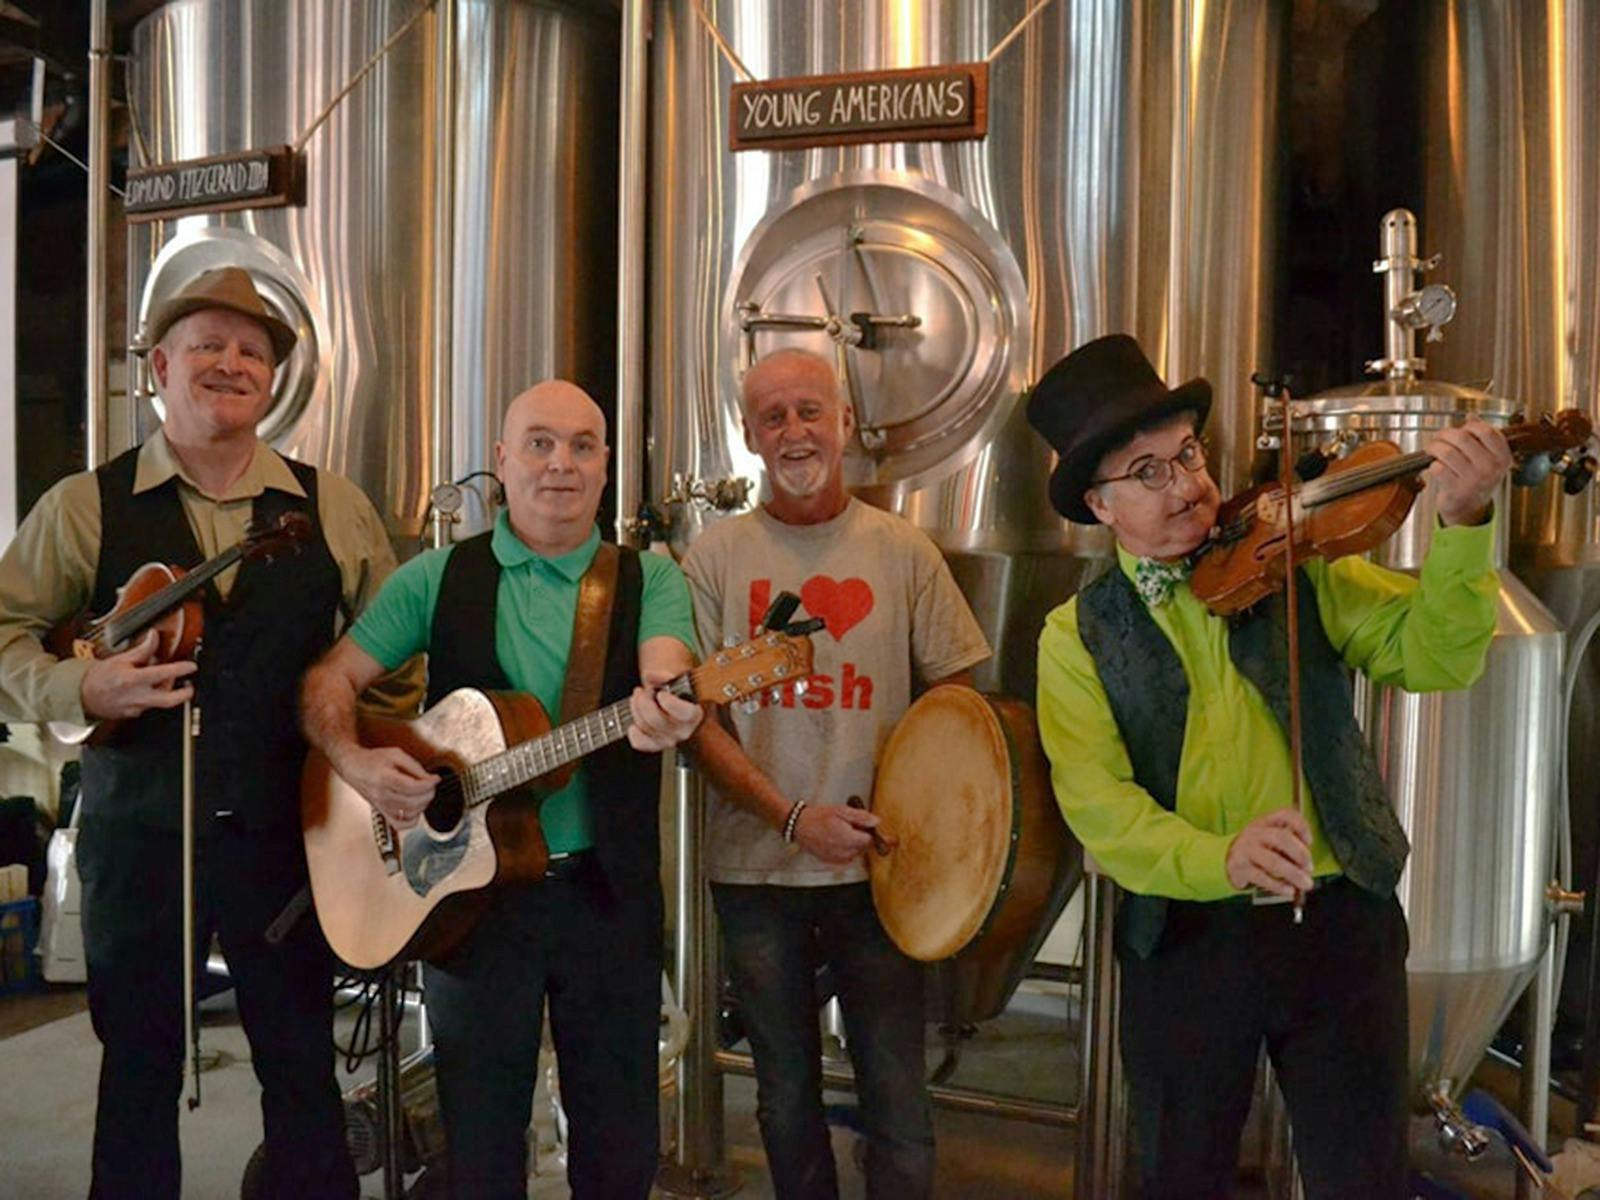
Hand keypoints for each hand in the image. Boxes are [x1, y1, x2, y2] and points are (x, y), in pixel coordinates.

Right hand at [79, 631, 197, 720]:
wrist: (80, 696)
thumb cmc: (97, 678)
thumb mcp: (120, 659)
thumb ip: (141, 650)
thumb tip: (154, 637)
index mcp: (132, 680)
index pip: (163, 674)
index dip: (180, 669)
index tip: (191, 666)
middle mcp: (136, 696)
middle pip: (169, 700)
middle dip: (184, 694)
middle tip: (190, 685)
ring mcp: (135, 708)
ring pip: (159, 702)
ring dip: (166, 692)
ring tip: (164, 681)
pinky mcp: (133, 715)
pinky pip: (149, 706)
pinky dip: (153, 697)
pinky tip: (149, 690)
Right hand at [331, 745, 438, 828]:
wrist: (354, 768)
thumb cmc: (373, 760)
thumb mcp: (396, 754)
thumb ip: (414, 766)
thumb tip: (430, 779)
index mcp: (384, 778)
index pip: (411, 787)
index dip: (428, 784)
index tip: (436, 779)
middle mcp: (381, 795)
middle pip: (412, 803)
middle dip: (428, 794)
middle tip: (431, 786)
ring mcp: (381, 807)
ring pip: (408, 815)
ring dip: (422, 805)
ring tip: (423, 794)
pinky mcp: (382, 813)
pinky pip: (400, 825)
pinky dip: (412, 819)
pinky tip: (415, 808)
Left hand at [627, 678, 703, 751]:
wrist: (674, 703)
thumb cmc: (676, 693)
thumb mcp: (674, 680)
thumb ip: (663, 676)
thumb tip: (650, 676)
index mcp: (693, 714)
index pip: (684, 713)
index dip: (670, 703)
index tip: (661, 694)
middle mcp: (683, 731)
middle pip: (656, 719)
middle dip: (644, 701)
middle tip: (644, 691)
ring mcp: (669, 741)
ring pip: (645, 726)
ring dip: (636, 708)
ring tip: (639, 697)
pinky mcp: (656, 746)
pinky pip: (639, 743)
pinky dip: (634, 733)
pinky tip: (635, 723)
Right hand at [792, 803, 876, 864]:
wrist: (798, 826)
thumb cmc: (818, 817)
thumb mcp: (841, 811)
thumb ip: (861, 817)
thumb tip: (877, 822)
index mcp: (849, 839)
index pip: (870, 840)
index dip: (870, 831)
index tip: (869, 825)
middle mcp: (845, 853)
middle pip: (863, 847)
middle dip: (862, 836)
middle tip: (850, 824)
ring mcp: (837, 859)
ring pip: (856, 852)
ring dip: (854, 843)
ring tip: (841, 830)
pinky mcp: (831, 861)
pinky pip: (846, 857)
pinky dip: (846, 849)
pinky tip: (837, 838)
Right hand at [1224, 807, 1313, 897]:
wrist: (1227, 860)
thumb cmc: (1257, 851)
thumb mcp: (1270, 840)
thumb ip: (1288, 846)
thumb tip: (1307, 866)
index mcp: (1265, 822)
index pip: (1285, 815)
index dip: (1301, 826)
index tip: (1309, 841)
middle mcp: (1255, 833)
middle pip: (1282, 838)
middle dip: (1300, 854)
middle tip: (1309, 867)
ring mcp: (1246, 849)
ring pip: (1273, 861)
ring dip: (1293, 874)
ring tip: (1305, 883)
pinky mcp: (1239, 867)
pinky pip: (1263, 877)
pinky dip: (1279, 886)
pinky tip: (1289, 890)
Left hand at [1424, 418, 1513, 525]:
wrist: (1468, 507)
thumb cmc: (1476, 478)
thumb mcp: (1486, 457)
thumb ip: (1481, 436)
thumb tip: (1471, 416)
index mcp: (1502, 457)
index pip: (1487, 431)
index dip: (1470, 426)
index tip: (1461, 429)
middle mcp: (1491, 468)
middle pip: (1462, 438)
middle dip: (1445, 434)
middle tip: (1438, 437)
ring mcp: (1474, 480)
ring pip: (1447, 452)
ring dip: (1434, 447)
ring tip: (1432, 449)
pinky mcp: (1456, 490)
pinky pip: (1438, 468)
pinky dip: (1433, 465)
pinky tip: (1436, 467)